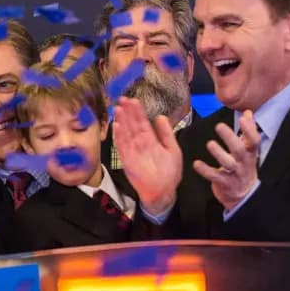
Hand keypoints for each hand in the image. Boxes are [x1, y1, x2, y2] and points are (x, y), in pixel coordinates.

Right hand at [113, 98, 182, 212]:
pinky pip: (122, 146)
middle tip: (122, 99)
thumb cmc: (170, 172)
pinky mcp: (127, 159)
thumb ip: (166, 133)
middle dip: (127, 112)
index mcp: (151, 140)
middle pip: (132, 125)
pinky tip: (116, 125)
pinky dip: (119, 136)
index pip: (143, 122)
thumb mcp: (173, 149)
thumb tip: (160, 116)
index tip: (133, 100)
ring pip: (126, 133)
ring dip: (122, 121)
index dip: (138, 111)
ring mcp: (133, 151)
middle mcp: (140, 143)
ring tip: (118, 109)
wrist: (163, 191)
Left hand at [191, 111, 260, 211]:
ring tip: (210, 144)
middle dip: (230, 138)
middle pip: (239, 150)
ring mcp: (234, 174)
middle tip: (219, 126)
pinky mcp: (224, 183)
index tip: (243, 119)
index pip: (253, 141)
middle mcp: (244, 163)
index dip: (249, 130)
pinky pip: (214, 176)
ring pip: (228, 164)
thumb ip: (247, 131)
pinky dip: (205, 170)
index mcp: (250, 153)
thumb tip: (248, 113)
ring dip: (218, 153)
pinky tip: (196, 164)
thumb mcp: (248, 150)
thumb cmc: (243, 167)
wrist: (243, 194)